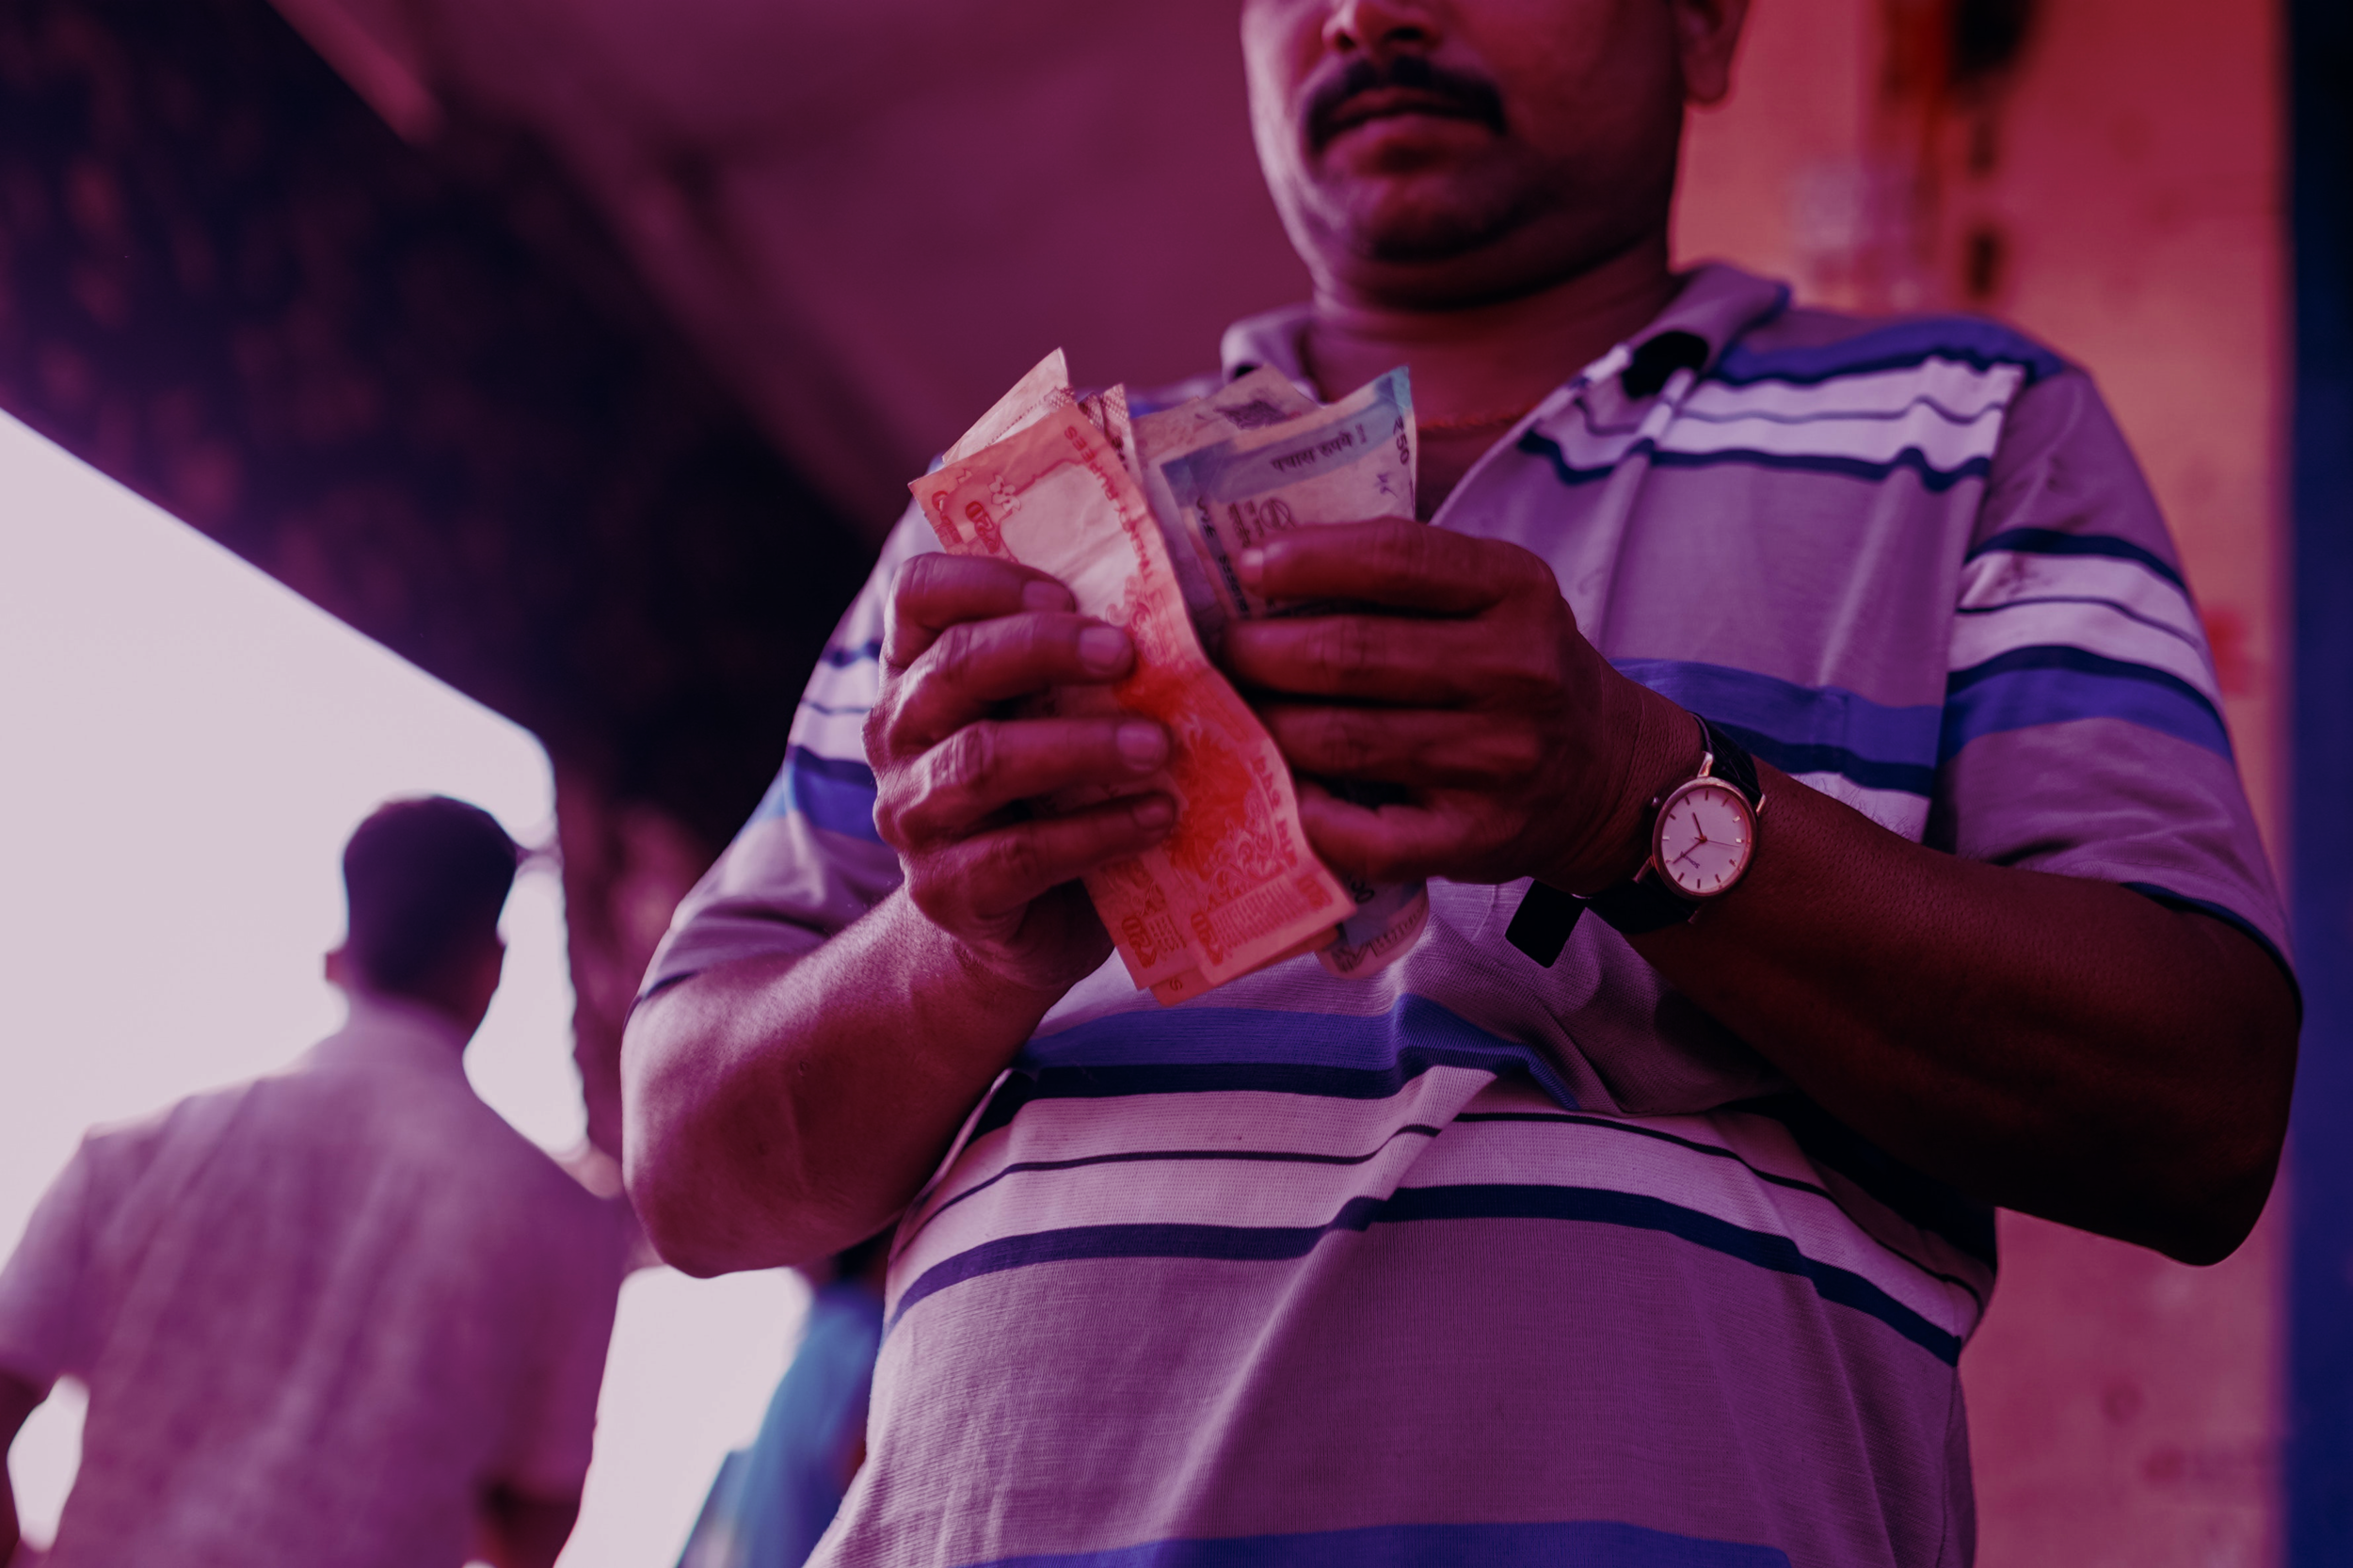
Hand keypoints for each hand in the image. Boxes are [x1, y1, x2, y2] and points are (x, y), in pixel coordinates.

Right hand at [865, 553, 1175, 990]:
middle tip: (1129, 654)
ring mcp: (913, 816)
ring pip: (983, 761)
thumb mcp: (1053, 719)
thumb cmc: (1053, 797)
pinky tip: (1157, 816)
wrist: (1024, 929)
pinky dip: (1098, 831)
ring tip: (1157, 744)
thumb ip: (1078, 666)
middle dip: (1045, 650)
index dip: (986, 579)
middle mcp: (898, 735)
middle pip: (954, 668)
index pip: (919, 594)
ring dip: (1081, 745)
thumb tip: (1176, 602)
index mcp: (918, 672)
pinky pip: (1021, 854)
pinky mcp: (947, 890)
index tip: (1069, 593)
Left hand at [1219, 520, 1693, 890]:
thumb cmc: (1520, 670)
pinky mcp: (1476, 838)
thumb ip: (1411, 575)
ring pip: (1341, 740)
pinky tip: (1280, 791)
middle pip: (1350, 655)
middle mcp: (1516, 672)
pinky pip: (1364, 833)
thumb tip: (1267, 560)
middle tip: (1224, 653)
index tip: (1248, 567)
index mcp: (1516, 592)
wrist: (1611, 776)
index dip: (1308, 559)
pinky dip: (1306, 813)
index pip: (1397, 559)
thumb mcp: (1498, 597)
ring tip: (1237, 712)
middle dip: (1262, 652)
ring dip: (1269, 725)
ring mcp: (1498, 762)